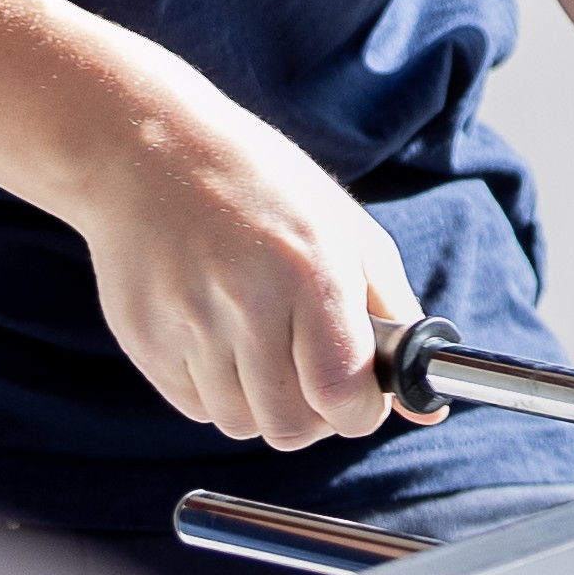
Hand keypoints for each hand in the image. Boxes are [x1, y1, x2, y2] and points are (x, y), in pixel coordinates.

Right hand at [66, 41, 427, 448]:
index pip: (343, 397)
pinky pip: (196, 408)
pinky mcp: (144, 339)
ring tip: (260, 342)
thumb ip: (395, 319)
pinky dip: (216, 390)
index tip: (360, 396)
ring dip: (262, 401)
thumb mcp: (347, 231)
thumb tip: (430, 410)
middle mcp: (247, 301)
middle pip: (291, 428)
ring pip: (241, 424)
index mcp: (310, 271)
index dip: (360, 412)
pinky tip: (218, 335)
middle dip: (315, 416)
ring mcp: (188, 324)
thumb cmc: (262, 185)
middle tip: (314, 376)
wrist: (147, 147)